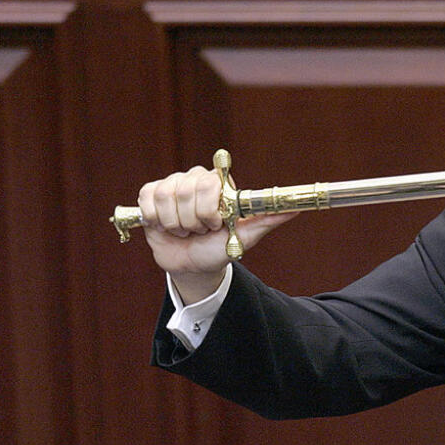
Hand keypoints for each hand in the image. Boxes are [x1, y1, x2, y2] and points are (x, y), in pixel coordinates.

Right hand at [138, 165, 295, 302]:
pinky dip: (157, 220)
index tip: (215, 225)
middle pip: (186, 190)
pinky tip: (166, 227)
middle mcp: (196, 178)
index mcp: (220, 183)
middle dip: (194, 220)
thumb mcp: (245, 237)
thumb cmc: (220, 247)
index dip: (209, 209)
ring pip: (167, 197)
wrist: (193, 266)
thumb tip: (296, 209)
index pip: (210, 182)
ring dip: (176, 224)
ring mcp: (172, 184)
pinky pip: (148, 200)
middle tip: (201, 231)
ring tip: (186, 231)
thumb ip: (267, 220)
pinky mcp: (150, 194)